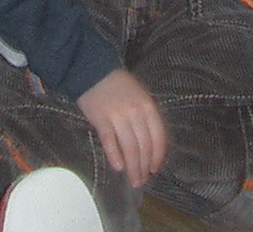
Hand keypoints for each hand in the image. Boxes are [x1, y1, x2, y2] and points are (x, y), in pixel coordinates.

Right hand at [78, 68, 166, 188]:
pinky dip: (115, 156)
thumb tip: (149, 147)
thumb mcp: (140, 96)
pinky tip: (118, 167)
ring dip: (133, 168)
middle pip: (144, 146)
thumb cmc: (119, 86)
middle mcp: (136, 112)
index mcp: (148, 106)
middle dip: (144, 167)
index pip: (158, 137)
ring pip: (130, 147)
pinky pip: (110, 142)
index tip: (154, 169)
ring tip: (133, 180)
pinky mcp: (101, 119)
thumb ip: (146, 118)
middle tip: (142, 180)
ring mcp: (118, 116)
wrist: (93, 71)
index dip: (157, 156)